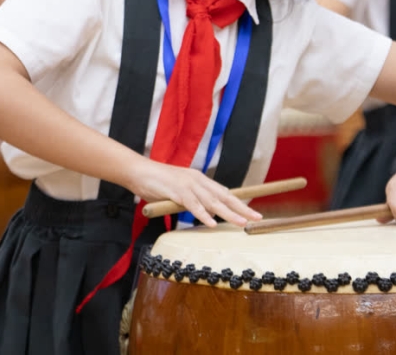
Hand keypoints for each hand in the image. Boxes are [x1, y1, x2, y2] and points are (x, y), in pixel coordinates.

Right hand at [131, 161, 262, 227]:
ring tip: (241, 223)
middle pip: (224, 196)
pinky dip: (203, 215)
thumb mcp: (181, 192)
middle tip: (257, 217)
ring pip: (212, 201)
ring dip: (228, 213)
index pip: (224, 193)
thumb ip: (195, 201)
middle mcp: (198, 180)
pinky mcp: (176, 191)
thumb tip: (209, 214)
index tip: (253, 212)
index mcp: (200, 180)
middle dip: (242, 208)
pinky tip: (212, 223)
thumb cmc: (158, 183)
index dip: (239, 203)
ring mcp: (188, 185)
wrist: (139, 171)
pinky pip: (192, 205)